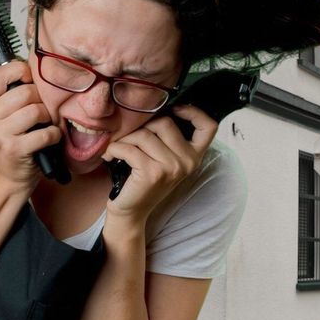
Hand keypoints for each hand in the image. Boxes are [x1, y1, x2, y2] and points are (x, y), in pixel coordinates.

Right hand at [0, 60, 61, 190]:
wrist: (11, 176)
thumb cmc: (16, 141)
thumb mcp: (7, 116)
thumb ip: (14, 94)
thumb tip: (36, 69)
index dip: (20, 70)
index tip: (32, 81)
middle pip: (25, 92)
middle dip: (43, 100)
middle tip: (45, 112)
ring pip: (36, 111)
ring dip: (50, 118)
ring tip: (48, 124)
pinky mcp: (14, 148)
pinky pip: (44, 133)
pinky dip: (54, 135)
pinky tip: (51, 138)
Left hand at [102, 105, 217, 218]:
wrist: (132, 212)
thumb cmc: (144, 180)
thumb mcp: (164, 158)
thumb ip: (167, 138)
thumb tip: (154, 107)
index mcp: (194, 156)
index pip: (209, 126)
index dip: (194, 112)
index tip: (176, 108)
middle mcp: (187, 162)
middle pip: (165, 123)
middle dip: (142, 127)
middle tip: (129, 140)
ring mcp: (171, 167)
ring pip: (144, 134)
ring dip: (125, 140)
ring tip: (117, 150)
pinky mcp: (152, 173)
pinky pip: (128, 148)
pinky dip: (114, 150)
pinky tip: (109, 157)